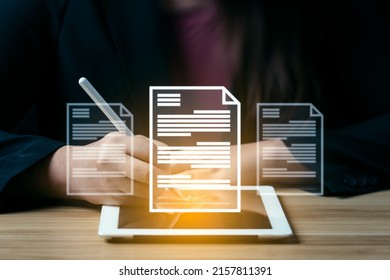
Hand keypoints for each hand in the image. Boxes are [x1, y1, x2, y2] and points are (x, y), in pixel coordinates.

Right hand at [43, 133, 167, 205]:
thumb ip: (146, 145)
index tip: (175, 163)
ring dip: (158, 189)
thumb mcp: (121, 140)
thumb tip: (172, 157)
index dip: (166, 159)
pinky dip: (146, 197)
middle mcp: (113, 162)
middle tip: (172, 177)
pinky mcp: (112, 197)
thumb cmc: (102, 153)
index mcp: (118, 143)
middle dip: (165, 178)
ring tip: (159, 183)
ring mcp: (112, 182)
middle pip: (149, 174)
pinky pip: (137, 200)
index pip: (150, 150)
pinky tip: (144, 190)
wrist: (73, 170)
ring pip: (146, 191)